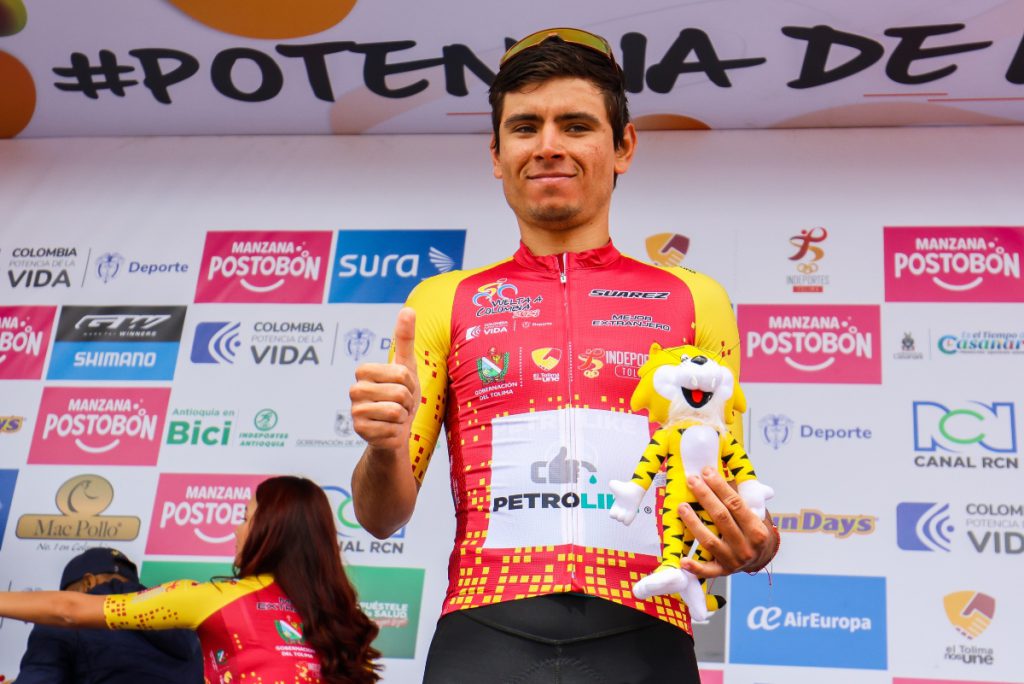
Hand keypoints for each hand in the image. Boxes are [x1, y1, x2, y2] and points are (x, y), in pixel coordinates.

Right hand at [349, 307, 420, 451]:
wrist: (396, 430)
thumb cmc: (401, 396)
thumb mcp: (406, 367)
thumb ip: (405, 338)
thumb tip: (408, 309)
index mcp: (363, 371)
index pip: (400, 373)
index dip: (409, 382)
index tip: (403, 386)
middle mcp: (354, 390)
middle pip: (399, 392)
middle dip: (408, 400)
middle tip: (401, 404)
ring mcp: (355, 411)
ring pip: (395, 411)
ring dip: (403, 416)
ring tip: (396, 416)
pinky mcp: (360, 432)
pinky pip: (391, 429)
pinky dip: (397, 431)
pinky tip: (389, 430)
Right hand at [608, 480, 644, 525]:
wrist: (635, 489)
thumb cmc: (625, 487)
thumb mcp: (614, 484)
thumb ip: (611, 484)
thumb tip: (610, 484)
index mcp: (616, 506)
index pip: (612, 515)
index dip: (612, 514)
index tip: (616, 507)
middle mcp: (621, 510)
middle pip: (617, 519)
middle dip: (618, 516)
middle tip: (622, 508)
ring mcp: (627, 512)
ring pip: (622, 521)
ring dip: (623, 518)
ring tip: (626, 511)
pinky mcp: (633, 513)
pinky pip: (628, 523)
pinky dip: (627, 521)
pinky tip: (630, 513)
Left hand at [676, 467, 775, 577]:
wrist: (760, 558)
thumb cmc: (751, 529)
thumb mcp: (753, 513)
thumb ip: (739, 496)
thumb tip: (717, 474)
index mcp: (757, 530)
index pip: (736, 504)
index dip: (720, 486)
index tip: (706, 472)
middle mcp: (747, 547)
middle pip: (722, 518)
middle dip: (705, 496)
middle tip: (691, 480)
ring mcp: (734, 561)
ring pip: (710, 541)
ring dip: (693, 523)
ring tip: (681, 506)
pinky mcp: (722, 572)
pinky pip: (706, 571)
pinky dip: (694, 567)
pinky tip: (682, 560)